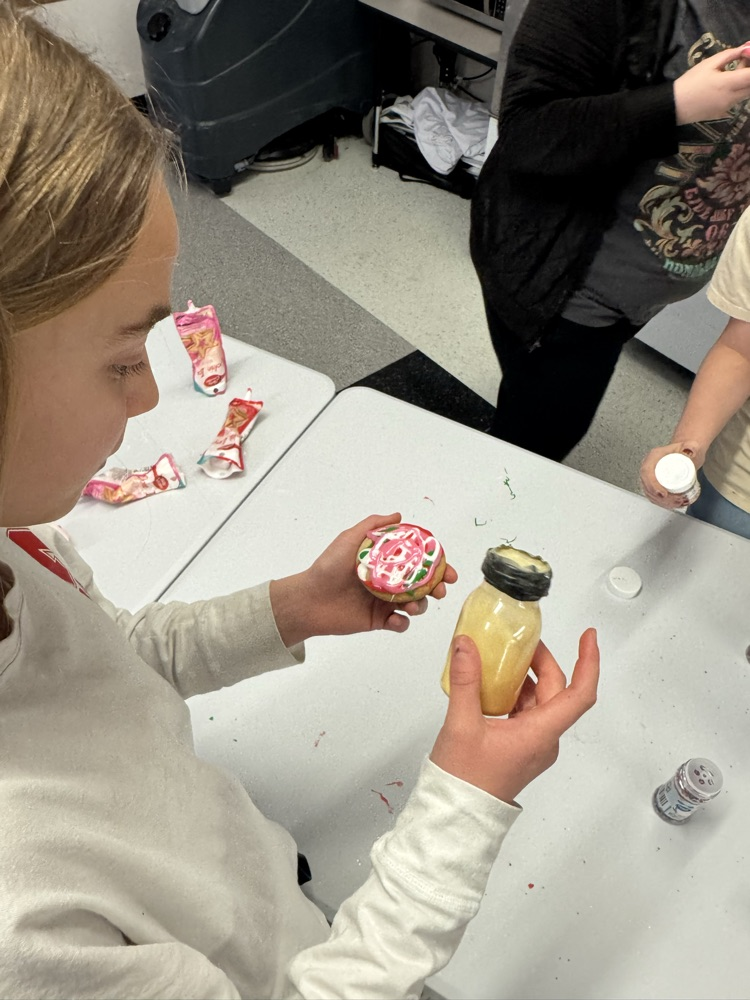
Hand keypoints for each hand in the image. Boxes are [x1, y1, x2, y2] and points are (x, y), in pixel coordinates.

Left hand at [269, 512, 457, 646]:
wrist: (309, 599)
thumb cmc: (327, 567)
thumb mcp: (349, 538)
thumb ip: (374, 526)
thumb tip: (399, 515)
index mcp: (386, 561)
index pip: (418, 560)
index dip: (436, 564)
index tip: (446, 568)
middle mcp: (389, 581)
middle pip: (423, 584)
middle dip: (437, 587)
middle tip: (440, 590)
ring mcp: (385, 601)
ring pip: (415, 605)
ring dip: (421, 605)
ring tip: (412, 605)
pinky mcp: (378, 620)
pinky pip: (400, 624)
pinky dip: (403, 623)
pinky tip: (396, 619)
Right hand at [430, 630, 598, 802]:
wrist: (458, 816)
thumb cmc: (465, 778)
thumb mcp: (462, 724)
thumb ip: (465, 680)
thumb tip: (466, 644)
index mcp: (541, 734)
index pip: (580, 694)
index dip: (589, 662)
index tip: (589, 637)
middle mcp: (545, 739)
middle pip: (557, 691)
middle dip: (543, 662)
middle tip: (523, 641)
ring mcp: (534, 745)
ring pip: (542, 701)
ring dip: (528, 677)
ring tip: (504, 657)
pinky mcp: (520, 748)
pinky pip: (527, 713)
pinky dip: (517, 693)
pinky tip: (493, 683)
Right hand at [640, 439, 702, 508]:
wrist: (686, 453)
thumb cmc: (686, 450)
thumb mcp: (691, 446)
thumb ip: (692, 446)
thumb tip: (690, 450)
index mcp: (653, 457)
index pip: (646, 472)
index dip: (652, 485)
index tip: (663, 494)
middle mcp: (649, 467)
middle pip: (647, 486)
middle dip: (660, 498)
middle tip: (676, 501)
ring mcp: (650, 477)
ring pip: (650, 493)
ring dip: (662, 502)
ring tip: (678, 503)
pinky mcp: (654, 485)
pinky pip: (654, 496)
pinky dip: (663, 503)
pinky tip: (673, 505)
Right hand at [674, 44, 749, 125]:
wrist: (674, 106)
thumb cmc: (690, 82)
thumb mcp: (709, 64)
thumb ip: (730, 55)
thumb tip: (747, 47)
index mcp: (728, 84)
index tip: (746, 55)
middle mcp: (731, 98)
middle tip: (742, 63)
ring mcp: (728, 107)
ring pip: (746, 93)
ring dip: (745, 82)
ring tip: (733, 74)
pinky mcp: (723, 113)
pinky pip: (737, 100)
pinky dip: (737, 91)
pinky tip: (725, 86)